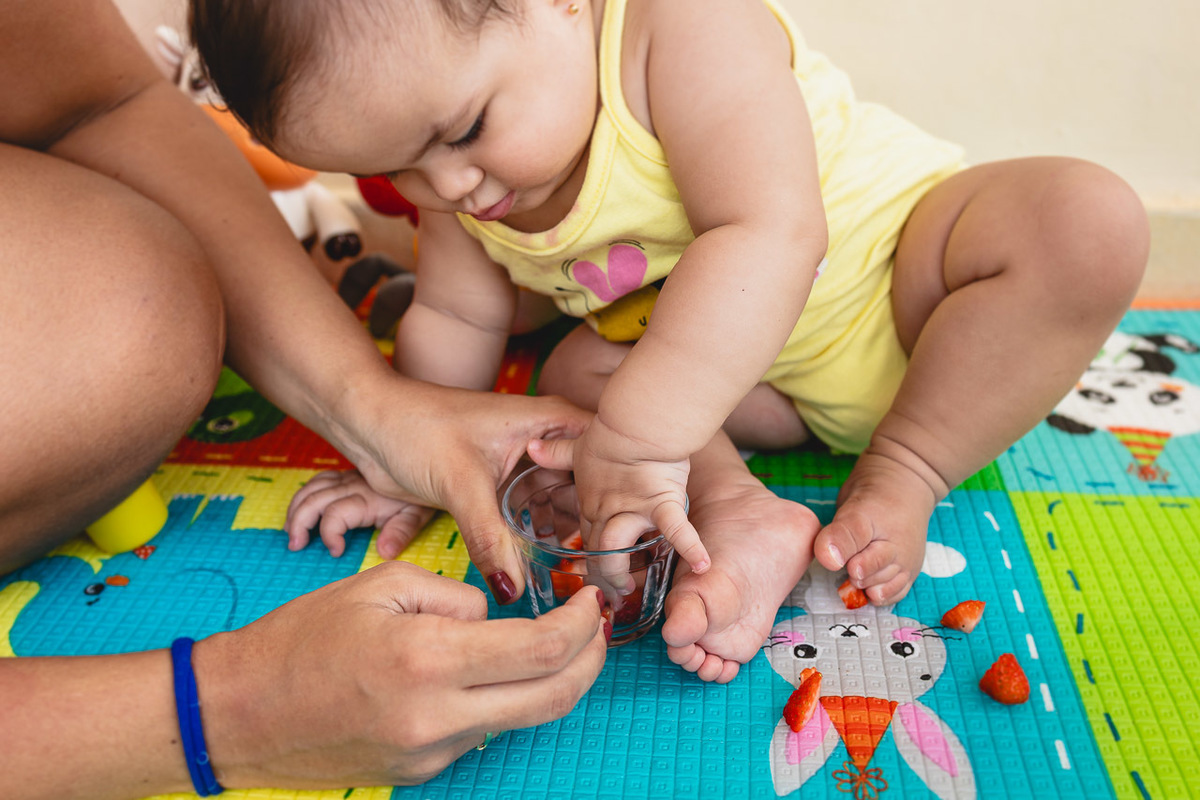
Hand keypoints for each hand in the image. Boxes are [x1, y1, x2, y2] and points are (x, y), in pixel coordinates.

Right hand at [194, 561, 608, 788]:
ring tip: (546, 641)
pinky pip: (480, 730)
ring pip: (522, 716)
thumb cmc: (300, 639)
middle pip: (554, 697)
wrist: (237, 713)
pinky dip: (496, 699)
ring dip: (548, 680)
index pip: (540, 649)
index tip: (589, 599)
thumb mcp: (380, 585)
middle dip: (590, 658)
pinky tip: (478, 673)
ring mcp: (432, 753)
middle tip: (594, 624)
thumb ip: (453, 597)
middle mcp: (437, 717)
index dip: (580, 624)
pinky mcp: (421, 772)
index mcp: (427, 659)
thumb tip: (494, 617)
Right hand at [285, 470, 437, 559]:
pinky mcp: (347, 475)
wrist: (430, 467)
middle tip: (296, 546)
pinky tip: (300, 509)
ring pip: (310, 488)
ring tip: (290, 532)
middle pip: (313, 500)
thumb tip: (384, 552)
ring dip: (295, 509)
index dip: (329, 535)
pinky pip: (318, 480)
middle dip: (298, 523)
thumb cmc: (422, 496)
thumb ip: (401, 533)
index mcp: (367, 498)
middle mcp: (352, 485)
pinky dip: (304, 494)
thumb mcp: (417, 516)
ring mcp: (347, 478)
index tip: (337, 551)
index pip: (335, 515)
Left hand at [340, 381, 592, 602]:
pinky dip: (535, 538)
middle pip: (588, 487)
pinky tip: (541, 568)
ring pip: (560, 504)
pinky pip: (531, 514)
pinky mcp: (499, 485)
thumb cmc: (415, 426)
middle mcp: (543, 441)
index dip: (617, 495)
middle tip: (601, 570)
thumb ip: (490, 537)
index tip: (621, 537)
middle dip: (594, 526)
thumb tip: (512, 589)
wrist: (368, 422)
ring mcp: (522, 464)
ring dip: (564, 536)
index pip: (604, 458)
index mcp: (549, 421)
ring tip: (576, 576)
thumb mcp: (459, 482)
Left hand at [528, 416, 709, 574]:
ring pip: (618, 550)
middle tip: (611, 594)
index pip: (589, 539)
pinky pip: (676, 530)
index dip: (589, 560)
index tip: (592, 577)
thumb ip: (556, 452)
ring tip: (629, 590)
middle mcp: (610, 511)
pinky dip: (691, 547)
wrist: (635, 420)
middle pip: (600, 551)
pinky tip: (702, 565)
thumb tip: (532, 447)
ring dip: (620, 571)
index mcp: (593, 501)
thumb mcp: (576, 445)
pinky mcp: (660, 503)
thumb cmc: (608, 431)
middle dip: (603, 576)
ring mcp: (634, 509)